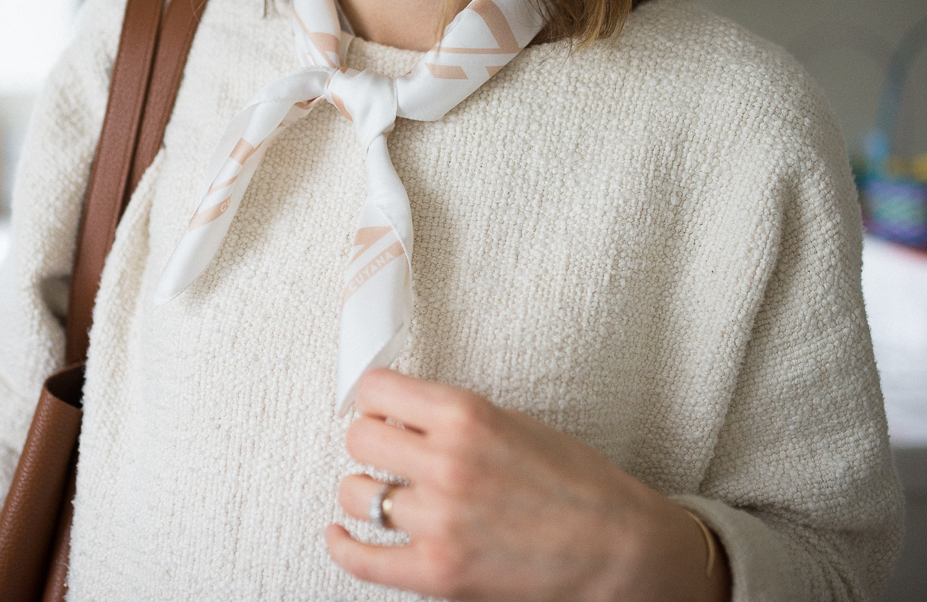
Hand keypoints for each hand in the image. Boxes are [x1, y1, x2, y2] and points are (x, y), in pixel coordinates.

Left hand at [325, 369, 730, 601]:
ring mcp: (439, 521)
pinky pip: (361, 559)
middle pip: (359, 439)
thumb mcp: (513, 422)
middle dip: (370, 440)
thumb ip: (451, 418)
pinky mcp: (438, 572)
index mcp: (466, 416)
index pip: (376, 390)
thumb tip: (397, 417)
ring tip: (385, 492)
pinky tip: (343, 534)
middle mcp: (447, 464)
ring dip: (367, 491)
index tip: (376, 406)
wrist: (619, 549)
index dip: (373, 398)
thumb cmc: (577, 485)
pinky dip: (344, 545)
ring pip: (356, 494)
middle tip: (385, 449)